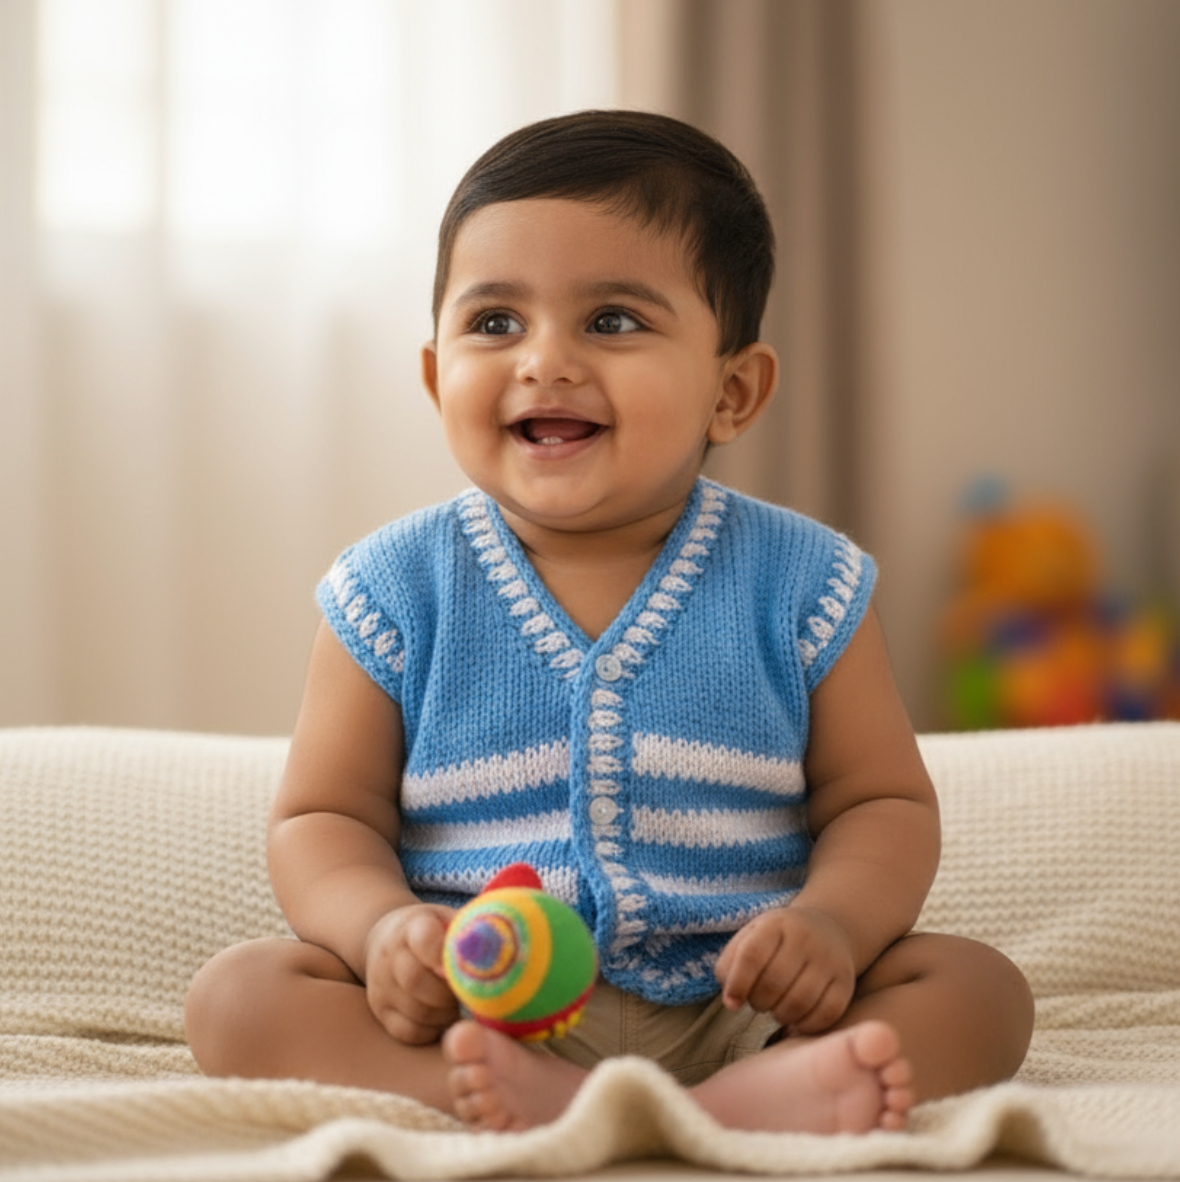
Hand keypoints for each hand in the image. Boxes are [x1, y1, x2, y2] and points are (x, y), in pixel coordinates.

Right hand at [364, 903, 459, 1044]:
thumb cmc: (432, 929)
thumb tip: (507, 944)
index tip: (461, 966)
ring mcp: (382, 986)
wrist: (386, 940)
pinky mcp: (381, 1012)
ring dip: (446, 1014)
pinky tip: (444, 1017)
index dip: (443, 954)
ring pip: (417, 1011)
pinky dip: (433, 1030)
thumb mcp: (447, 918)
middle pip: (417, 981)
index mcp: (411, 926)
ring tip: (458, 1002)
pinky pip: (409, 1032)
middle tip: (468, 991)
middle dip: (449, 992)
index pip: (424, 938)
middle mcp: (390, 955)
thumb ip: (471, 929)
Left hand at [714, 906, 856, 1034]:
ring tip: (775, 1009)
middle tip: (758, 1002)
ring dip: (780, 1015)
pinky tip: (796, 1021)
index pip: (751, 955)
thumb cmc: (778, 941)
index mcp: (775, 924)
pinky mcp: (846, 982)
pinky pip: (826, 1014)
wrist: (828, 930)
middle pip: (774, 983)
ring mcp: (829, 960)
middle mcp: (805, 938)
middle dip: (759, 1002)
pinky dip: (806, 1025)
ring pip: (800, 1002)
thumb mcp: (751, 938)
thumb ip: (731, 964)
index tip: (732, 1003)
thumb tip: (731, 1001)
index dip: (738, 984)